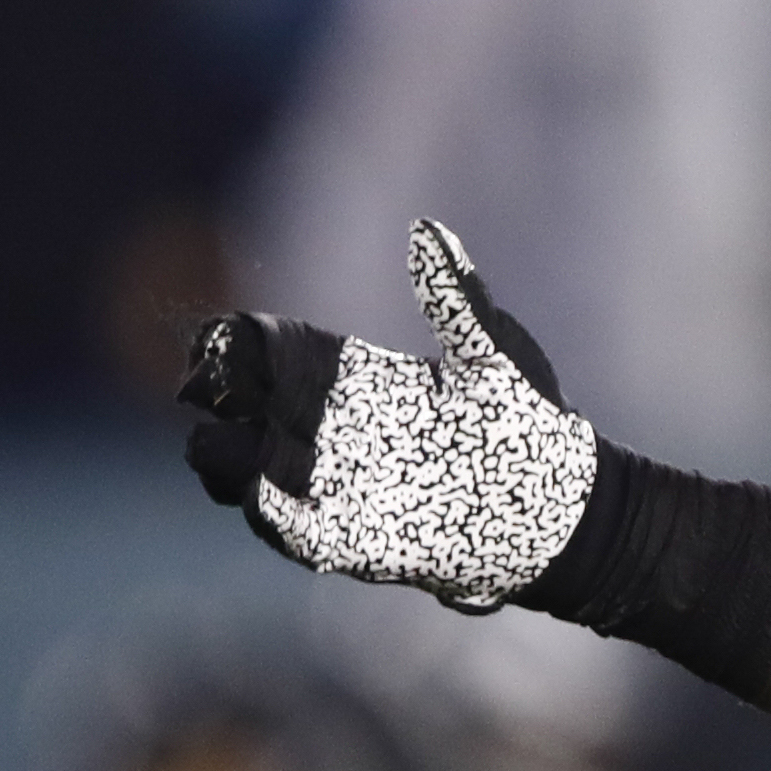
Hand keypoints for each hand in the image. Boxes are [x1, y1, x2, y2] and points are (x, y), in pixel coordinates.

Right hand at [181, 219, 598, 608]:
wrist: (560, 509)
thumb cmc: (523, 424)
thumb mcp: (493, 358)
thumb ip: (455, 301)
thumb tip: (428, 231)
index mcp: (341, 374)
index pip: (251, 348)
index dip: (223, 343)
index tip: (223, 343)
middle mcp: (320, 426)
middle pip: (225, 405)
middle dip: (209, 395)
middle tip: (217, 393)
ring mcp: (326, 484)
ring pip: (234, 468)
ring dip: (224, 459)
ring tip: (229, 448)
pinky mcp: (345, 539)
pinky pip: (287, 530)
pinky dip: (271, 515)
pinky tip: (267, 495)